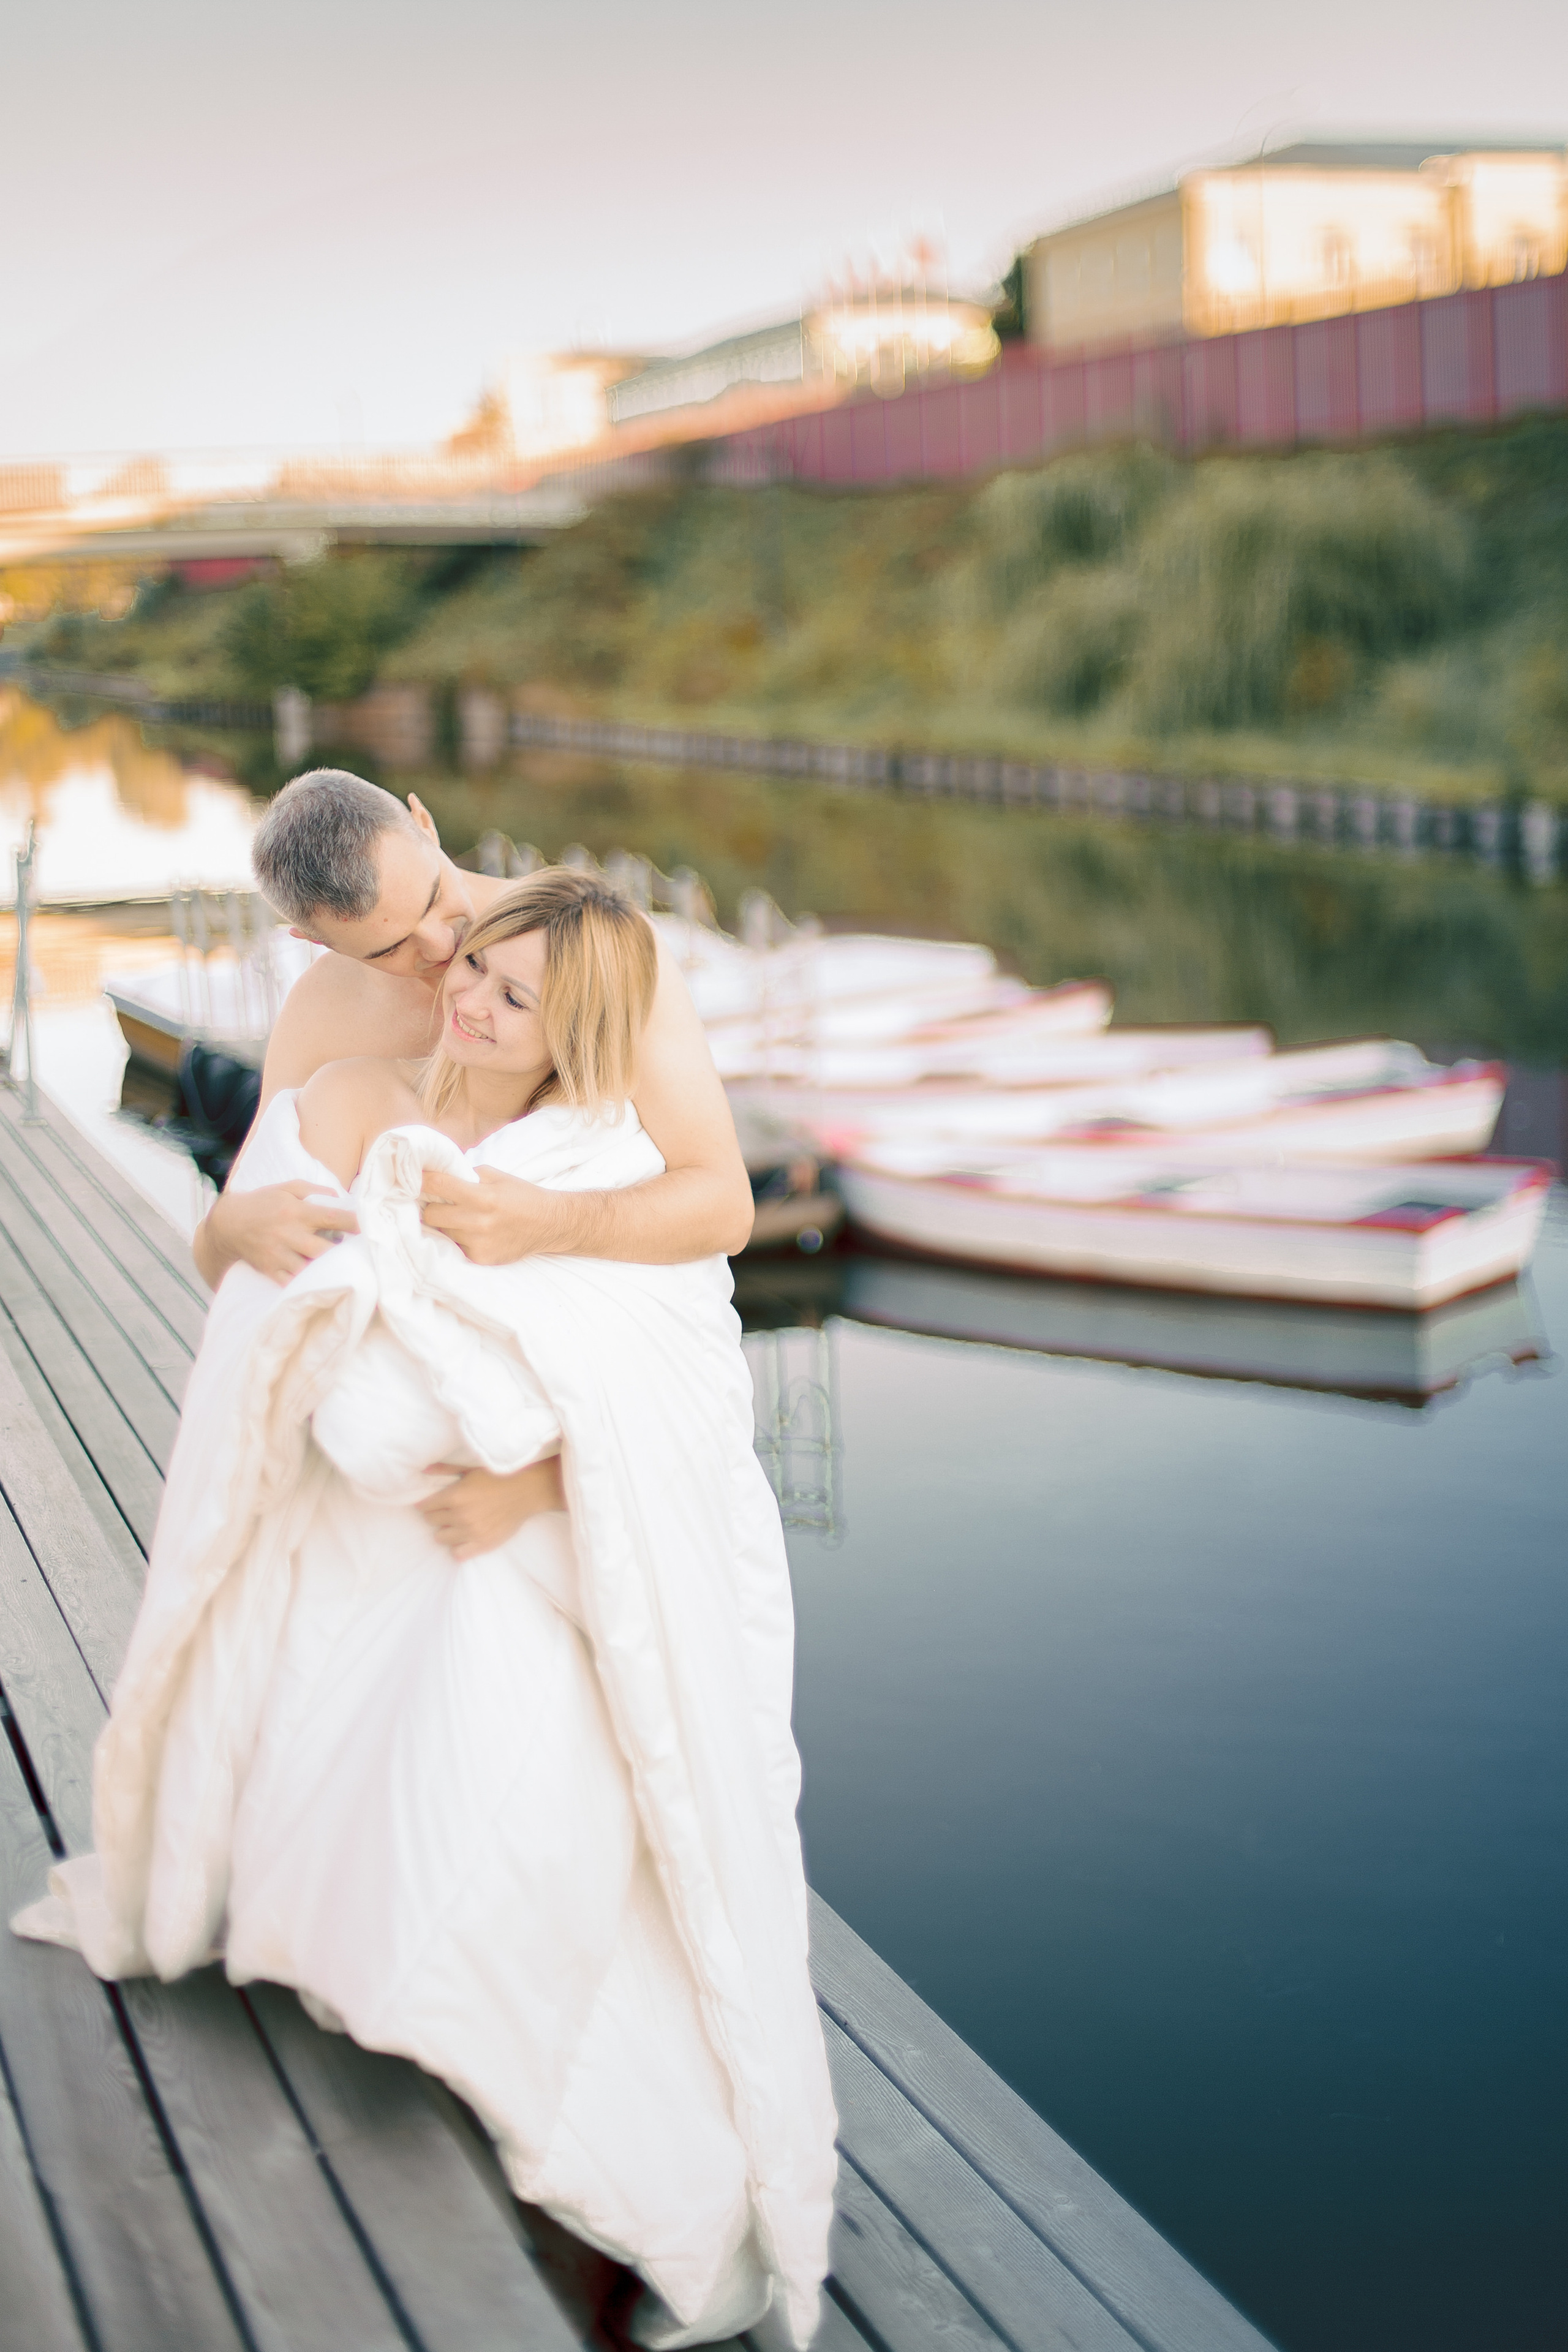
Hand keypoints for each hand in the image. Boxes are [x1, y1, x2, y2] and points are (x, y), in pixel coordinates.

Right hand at [208, 1181, 357, 1283]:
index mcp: (296, 1212)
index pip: (332, 1218)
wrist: (228, 1224)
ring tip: (338, 1266)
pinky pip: (294, 1282)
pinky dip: (307, 1282)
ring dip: (326, 1269)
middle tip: (354, 1251)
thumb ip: (314, 1189)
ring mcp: (279, 1255)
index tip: (366, 1228)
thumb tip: (338, 1196)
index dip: (353, 1223)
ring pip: (311, 1269)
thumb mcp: (286, 1188)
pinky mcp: (271, 1270)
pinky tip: (318, 1278)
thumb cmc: (263, 1203)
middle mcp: (289, 1234)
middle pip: (325, 1249)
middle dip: (342, 1252)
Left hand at [416, 1457, 565, 1560]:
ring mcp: (472, 1532)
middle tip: (447, 1509)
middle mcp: (461, 1516)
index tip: (432, 1502)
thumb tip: (424, 1469)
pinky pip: (457, 1554)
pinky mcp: (483, 1544)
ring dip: (446, 1530)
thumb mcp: (470, 1468)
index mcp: (455, 1496)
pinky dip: (457, 1546)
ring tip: (456, 1522)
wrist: (525, 1491)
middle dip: (437, 1514)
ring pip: (441, 1538)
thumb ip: (446, 1469)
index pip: (426, 1507)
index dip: (428, 1503)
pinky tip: (464, 1536)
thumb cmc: (498, 1476)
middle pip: (431, 1521)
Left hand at [419, 1167, 582, 1263]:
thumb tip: (436, 1172)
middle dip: (431, 1208)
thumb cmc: (521, 1195)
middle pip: (431, 1216)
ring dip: (444, 1226)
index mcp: (483, 1197)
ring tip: (456, 1219)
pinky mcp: (481, 1259)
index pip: (438, 1186)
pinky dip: (458, 1241)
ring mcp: (479, 1244)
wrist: (549, 1224)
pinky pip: (456, 1249)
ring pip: (441, 1234)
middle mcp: (479, 1222)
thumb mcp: (496, 1176)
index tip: (414, 1179)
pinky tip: (470, 1234)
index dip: (422, 1181)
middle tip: (436, 1204)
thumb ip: (466, 1174)